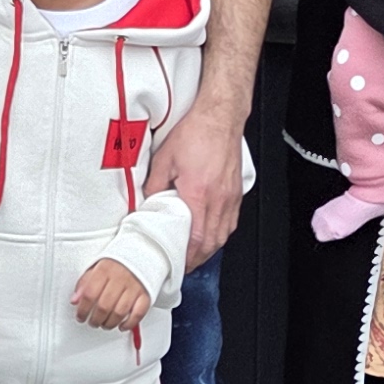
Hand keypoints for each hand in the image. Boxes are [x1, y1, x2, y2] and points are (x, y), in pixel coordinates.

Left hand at [70, 259, 151, 331]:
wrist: (141, 253)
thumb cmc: (117, 263)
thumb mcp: (96, 267)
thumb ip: (84, 283)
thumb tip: (75, 300)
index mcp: (105, 270)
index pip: (89, 294)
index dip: (83, 310)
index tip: (81, 317)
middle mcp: (120, 278)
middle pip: (104, 306)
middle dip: (95, 320)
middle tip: (93, 322)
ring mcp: (134, 287)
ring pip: (120, 313)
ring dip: (110, 323)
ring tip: (105, 324)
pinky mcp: (145, 294)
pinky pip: (138, 314)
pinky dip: (129, 323)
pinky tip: (122, 326)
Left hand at [149, 108, 248, 268]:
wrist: (220, 117)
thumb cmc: (196, 133)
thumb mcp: (165, 158)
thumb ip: (154, 185)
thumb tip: (147, 203)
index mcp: (198, 193)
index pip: (195, 238)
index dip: (187, 256)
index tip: (177, 263)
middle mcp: (218, 199)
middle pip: (211, 242)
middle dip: (197, 259)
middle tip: (184, 265)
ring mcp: (230, 197)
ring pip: (222, 235)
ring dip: (209, 249)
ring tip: (196, 255)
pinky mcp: (236, 192)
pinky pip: (230, 222)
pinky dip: (220, 234)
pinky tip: (211, 235)